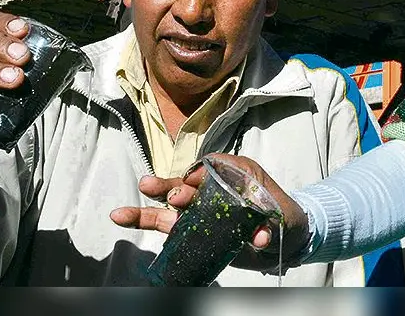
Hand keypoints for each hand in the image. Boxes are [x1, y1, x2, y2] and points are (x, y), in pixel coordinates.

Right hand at [110, 153, 310, 271]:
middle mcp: (212, 187)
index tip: (192, 183)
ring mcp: (200, 208)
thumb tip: (258, 236)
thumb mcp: (280, 217)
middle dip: (171, 189)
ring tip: (120, 213)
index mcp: (234, 174)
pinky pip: (166, 224)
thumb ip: (268, 225)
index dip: (199, 175)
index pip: (211, 167)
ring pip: (168, 204)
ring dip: (148, 206)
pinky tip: (122, 218)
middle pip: (185, 184)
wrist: (284, 237)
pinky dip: (145, 220)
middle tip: (166, 196)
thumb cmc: (283, 216)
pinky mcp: (193, 228)